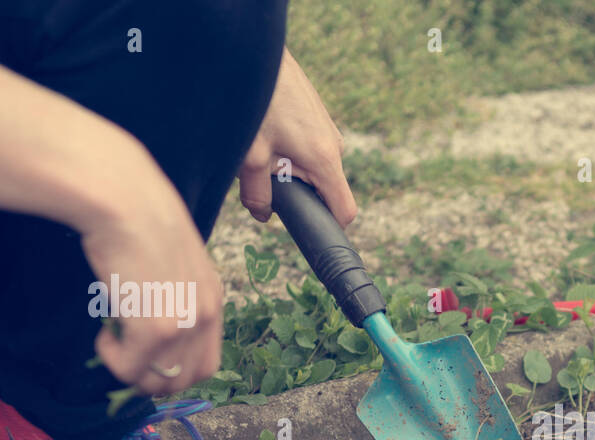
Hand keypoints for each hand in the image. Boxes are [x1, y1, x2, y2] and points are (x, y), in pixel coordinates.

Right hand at [84, 143, 223, 396]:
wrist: (123, 198)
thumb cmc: (136, 219)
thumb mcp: (171, 261)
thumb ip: (173, 294)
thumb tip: (150, 325)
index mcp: (213, 299)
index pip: (205, 363)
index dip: (173, 367)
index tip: (146, 352)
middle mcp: (207, 315)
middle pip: (184, 379)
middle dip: (151, 376)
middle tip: (124, 353)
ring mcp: (185, 324)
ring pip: (158, 381)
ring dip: (130, 369)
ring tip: (113, 338)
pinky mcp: (157, 329)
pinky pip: (129, 369)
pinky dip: (111, 358)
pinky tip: (103, 330)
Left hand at [238, 47, 354, 226]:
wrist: (256, 54)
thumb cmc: (256, 103)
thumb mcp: (250, 157)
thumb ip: (258, 195)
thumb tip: (263, 215)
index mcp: (324, 160)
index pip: (344, 210)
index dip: (329, 227)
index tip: (309, 230)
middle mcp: (334, 145)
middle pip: (324, 188)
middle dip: (298, 190)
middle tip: (265, 174)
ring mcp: (329, 129)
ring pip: (314, 166)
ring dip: (291, 166)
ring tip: (262, 146)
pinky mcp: (318, 116)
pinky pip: (310, 145)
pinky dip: (290, 147)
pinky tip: (267, 129)